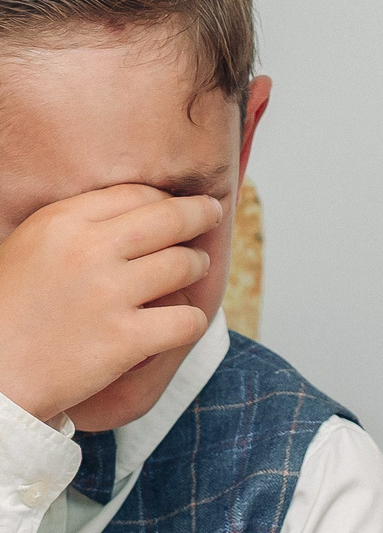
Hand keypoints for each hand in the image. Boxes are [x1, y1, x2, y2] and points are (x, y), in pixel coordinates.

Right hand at [0, 185, 221, 424]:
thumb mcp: (28, 249)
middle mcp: (88, 250)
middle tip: (212, 214)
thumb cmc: (7, 312)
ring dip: (197, 267)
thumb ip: (75, 229)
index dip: (165, 198)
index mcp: (60, 222)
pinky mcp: (126, 338)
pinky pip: (188, 319)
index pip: (135, 194)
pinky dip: (191, 321)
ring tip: (193, 271)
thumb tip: (132, 214)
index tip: (179, 203)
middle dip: (200, 214)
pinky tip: (181, 323)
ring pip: (186, 264)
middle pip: (171, 218)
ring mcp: (109, 293)